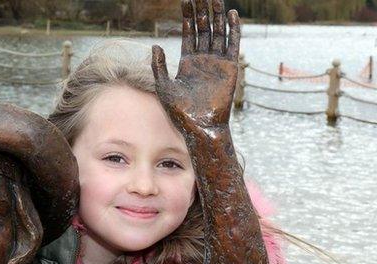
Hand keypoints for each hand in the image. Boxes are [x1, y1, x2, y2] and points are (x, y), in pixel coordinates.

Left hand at [152, 0, 239, 131]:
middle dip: (202, 11)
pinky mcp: (230, 67)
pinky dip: (233, 29)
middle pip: (204, 29)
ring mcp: (217, 62)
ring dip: (217, 16)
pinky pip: (232, 44)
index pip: (189, 33)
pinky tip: (232, 14)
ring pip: (218, 33)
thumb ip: (159, 66)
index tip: (186, 0)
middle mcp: (203, 60)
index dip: (188, 16)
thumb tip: (154, 45)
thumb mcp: (164, 86)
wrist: (200, 126)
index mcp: (188, 62)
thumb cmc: (180, 112)